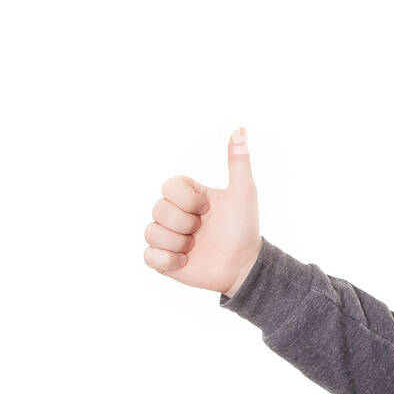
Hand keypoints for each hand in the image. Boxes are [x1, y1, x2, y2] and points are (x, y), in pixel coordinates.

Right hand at [144, 127, 261, 296]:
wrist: (244, 265)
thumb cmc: (244, 228)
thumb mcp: (244, 193)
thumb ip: (238, 162)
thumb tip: (241, 128)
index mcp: (188, 194)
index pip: (169, 187)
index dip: (188, 200)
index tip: (208, 208)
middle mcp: (174, 213)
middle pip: (158, 209)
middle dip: (185, 223)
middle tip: (203, 230)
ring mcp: (166, 236)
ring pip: (151, 232)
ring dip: (178, 242)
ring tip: (196, 246)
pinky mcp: (162, 259)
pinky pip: (148, 256)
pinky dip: (167, 260)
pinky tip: (185, 261)